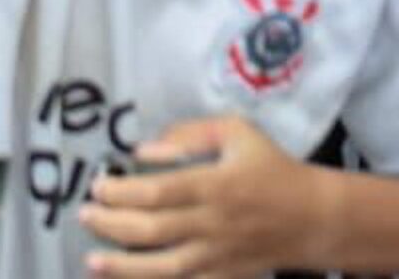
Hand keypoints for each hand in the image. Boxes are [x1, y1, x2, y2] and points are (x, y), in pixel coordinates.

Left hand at [81, 116, 330, 277]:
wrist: (312, 217)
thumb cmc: (272, 169)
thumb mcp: (241, 134)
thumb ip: (193, 134)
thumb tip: (145, 151)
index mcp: (217, 184)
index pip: (157, 191)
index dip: (120, 191)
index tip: (98, 186)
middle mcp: (212, 222)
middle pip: (149, 229)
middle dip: (109, 224)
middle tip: (86, 215)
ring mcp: (215, 255)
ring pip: (158, 266)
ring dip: (119, 265)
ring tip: (91, 258)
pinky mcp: (219, 277)